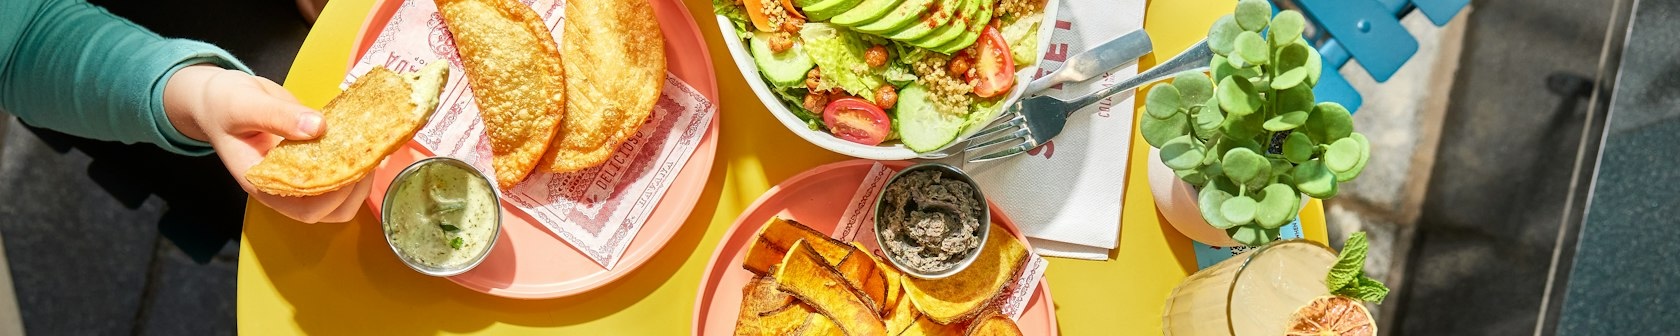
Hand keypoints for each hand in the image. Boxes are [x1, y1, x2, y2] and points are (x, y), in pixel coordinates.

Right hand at [163, 65, 369, 222]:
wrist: (219, 97)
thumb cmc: (223, 104)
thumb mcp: (244, 104)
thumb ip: (278, 116)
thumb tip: (318, 127)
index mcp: (262, 183)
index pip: (304, 209)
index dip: (334, 197)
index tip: (353, 169)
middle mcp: (283, 186)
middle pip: (328, 212)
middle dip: (355, 191)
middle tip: (371, 158)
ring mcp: (298, 175)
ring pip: (338, 198)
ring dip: (361, 181)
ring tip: (374, 151)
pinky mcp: (311, 161)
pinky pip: (337, 173)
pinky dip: (356, 164)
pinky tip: (368, 142)